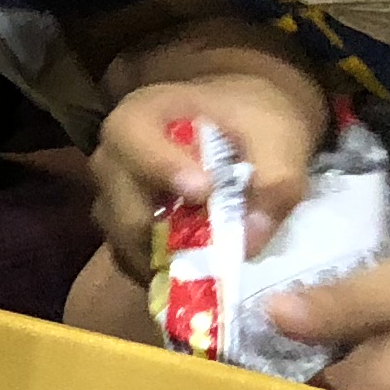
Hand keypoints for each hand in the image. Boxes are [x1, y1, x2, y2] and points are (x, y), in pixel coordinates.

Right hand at [89, 62, 332, 281]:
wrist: (245, 126)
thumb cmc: (253, 119)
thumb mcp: (277, 134)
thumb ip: (275, 179)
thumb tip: (251, 239)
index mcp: (139, 116)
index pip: (133, 141)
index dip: (162, 167)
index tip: (202, 191)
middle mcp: (112, 158)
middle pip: (122, 204)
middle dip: (166, 232)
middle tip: (215, 251)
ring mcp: (112, 198)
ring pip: (123, 239)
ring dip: (165, 258)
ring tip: (211, 267)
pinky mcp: (122, 230)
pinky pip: (131, 259)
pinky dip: (163, 272)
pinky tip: (198, 273)